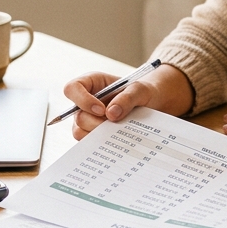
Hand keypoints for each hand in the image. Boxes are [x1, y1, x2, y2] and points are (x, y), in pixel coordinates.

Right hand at [61, 65, 192, 140]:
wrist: (154, 105)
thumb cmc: (144, 92)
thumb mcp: (141, 90)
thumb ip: (128, 98)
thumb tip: (111, 115)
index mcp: (91, 83)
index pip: (72, 89)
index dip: (82, 100)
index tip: (101, 110)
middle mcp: (86, 101)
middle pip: (77, 115)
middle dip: (95, 123)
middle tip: (115, 125)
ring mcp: (88, 118)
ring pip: (79, 131)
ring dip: (98, 135)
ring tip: (119, 131)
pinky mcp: (94, 133)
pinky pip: (89, 142)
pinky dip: (101, 144)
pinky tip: (117, 141)